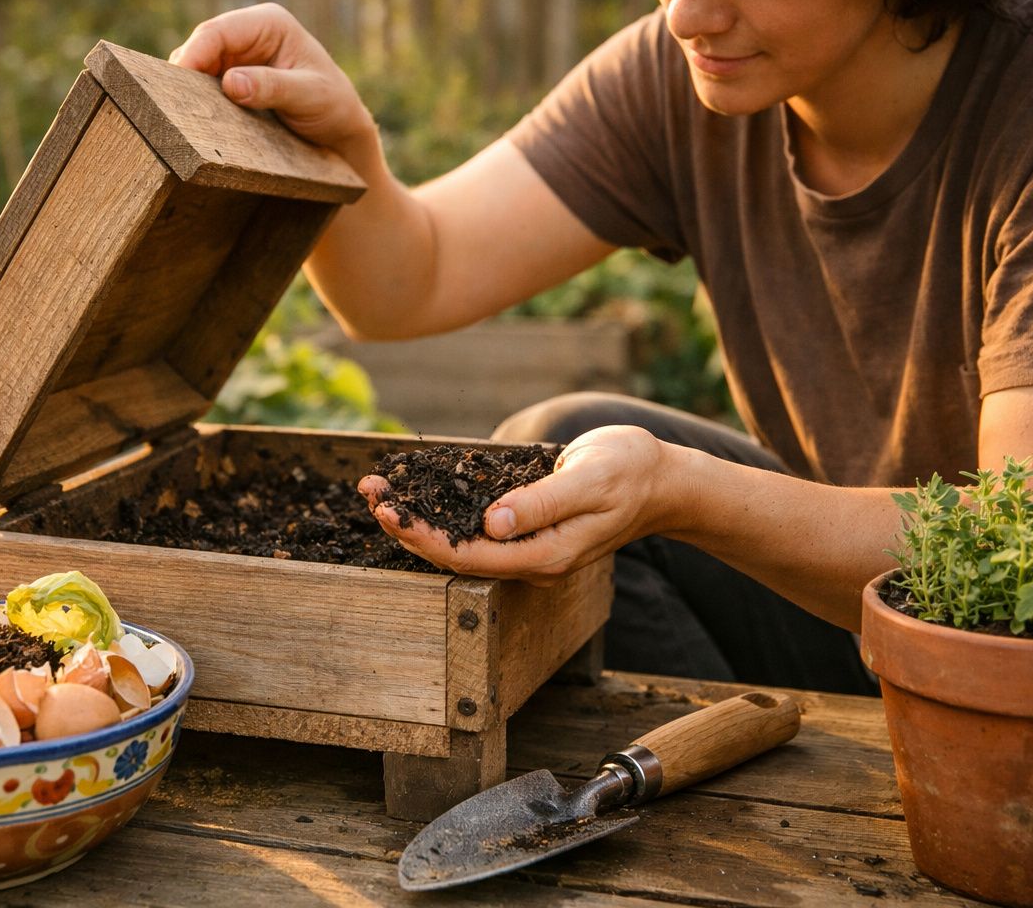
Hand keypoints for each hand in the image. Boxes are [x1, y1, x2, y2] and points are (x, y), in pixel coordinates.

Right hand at [169, 3, 378, 163]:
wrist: (341, 130)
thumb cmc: (334, 106)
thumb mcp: (309, 97)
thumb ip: (272, 87)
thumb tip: (230, 83)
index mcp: (269, 23)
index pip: (217, 32)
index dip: (193, 55)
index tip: (176, 83)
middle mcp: (249, 34)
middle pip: (201, 47)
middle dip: (185, 74)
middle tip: (171, 105)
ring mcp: (239, 56)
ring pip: (197, 66)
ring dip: (189, 89)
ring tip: (181, 115)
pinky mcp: (232, 78)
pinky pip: (204, 85)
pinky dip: (197, 100)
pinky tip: (194, 118)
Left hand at [357, 426, 669, 584]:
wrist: (663, 480)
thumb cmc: (631, 471)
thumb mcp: (590, 479)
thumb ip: (543, 503)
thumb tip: (493, 522)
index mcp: (545, 555)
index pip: (468, 555)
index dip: (422, 536)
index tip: (388, 510)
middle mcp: (532, 561)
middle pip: (455, 554)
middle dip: (408, 527)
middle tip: (369, 494)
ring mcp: (529, 549)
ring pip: (461, 543)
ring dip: (419, 520)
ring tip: (380, 492)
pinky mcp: (527, 531)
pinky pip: (475, 529)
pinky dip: (442, 512)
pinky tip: (418, 494)